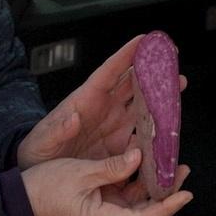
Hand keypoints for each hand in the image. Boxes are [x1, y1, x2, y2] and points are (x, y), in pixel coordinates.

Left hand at [16, 35, 187, 172]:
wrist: (39, 176)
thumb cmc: (37, 152)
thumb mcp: (42, 142)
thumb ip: (56, 130)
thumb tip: (71, 117)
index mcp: (85, 101)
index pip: (109, 73)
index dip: (126, 55)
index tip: (144, 39)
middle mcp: (103, 109)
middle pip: (132, 84)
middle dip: (152, 70)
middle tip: (172, 59)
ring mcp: (113, 126)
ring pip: (141, 105)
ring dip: (159, 95)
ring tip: (178, 84)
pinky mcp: (119, 146)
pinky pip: (141, 133)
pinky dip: (155, 127)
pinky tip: (169, 125)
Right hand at [20, 148, 193, 215]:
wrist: (21, 198)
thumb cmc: (46, 188)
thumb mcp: (82, 173)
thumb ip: (113, 167)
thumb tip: (138, 157)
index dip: (168, 206)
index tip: (186, 194)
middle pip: (147, 212)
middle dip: (167, 193)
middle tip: (182, 170)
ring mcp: (105, 215)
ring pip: (138, 203)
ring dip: (153, 186)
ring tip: (171, 165)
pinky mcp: (100, 205)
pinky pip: (125, 195)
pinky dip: (137, 181)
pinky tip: (146, 164)